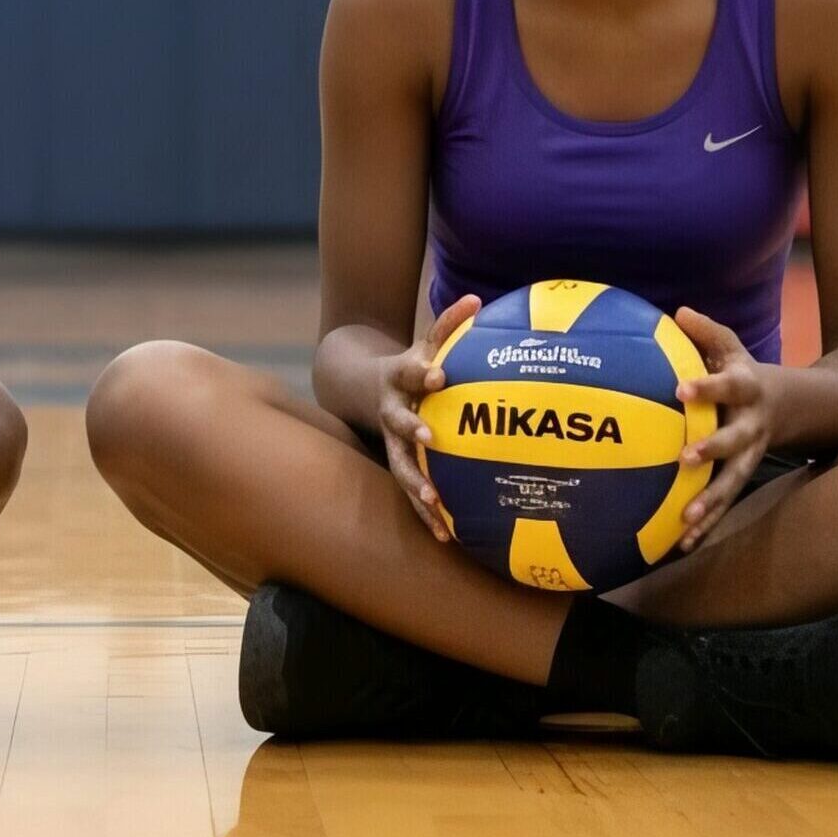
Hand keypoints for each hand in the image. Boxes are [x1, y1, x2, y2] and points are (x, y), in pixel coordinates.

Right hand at [380, 294, 479, 543]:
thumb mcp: (425, 341)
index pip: (412, 372)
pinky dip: (425, 513)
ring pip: (400, 465)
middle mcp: (392, 410)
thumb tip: (478, 300)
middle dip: (413, 430)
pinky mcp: (397, 463)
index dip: (423, 373)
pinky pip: (410, 490)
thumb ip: (450, 323)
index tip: (440, 375)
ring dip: (416, 484)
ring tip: (435, 504)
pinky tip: (444, 536)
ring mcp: (391, 440)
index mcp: (400, 377)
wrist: (359, 387)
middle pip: (399, 421)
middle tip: (431, 440)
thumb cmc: (409, 366)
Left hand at [671, 306, 777, 552]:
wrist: (789, 406)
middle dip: (712, 450)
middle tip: (685, 459)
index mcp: (748, 389)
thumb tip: (678, 311)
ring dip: (710, 503)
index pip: (728, 386)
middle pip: (735, 441)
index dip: (708, 388)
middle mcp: (752, 426)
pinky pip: (724, 504)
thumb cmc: (743, 371)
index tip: (682, 389)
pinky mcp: (741, 479)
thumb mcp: (730, 345)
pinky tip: (680, 545)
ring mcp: (750, 456)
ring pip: (732, 483)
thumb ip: (706, 331)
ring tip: (686, 522)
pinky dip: (705, 525)